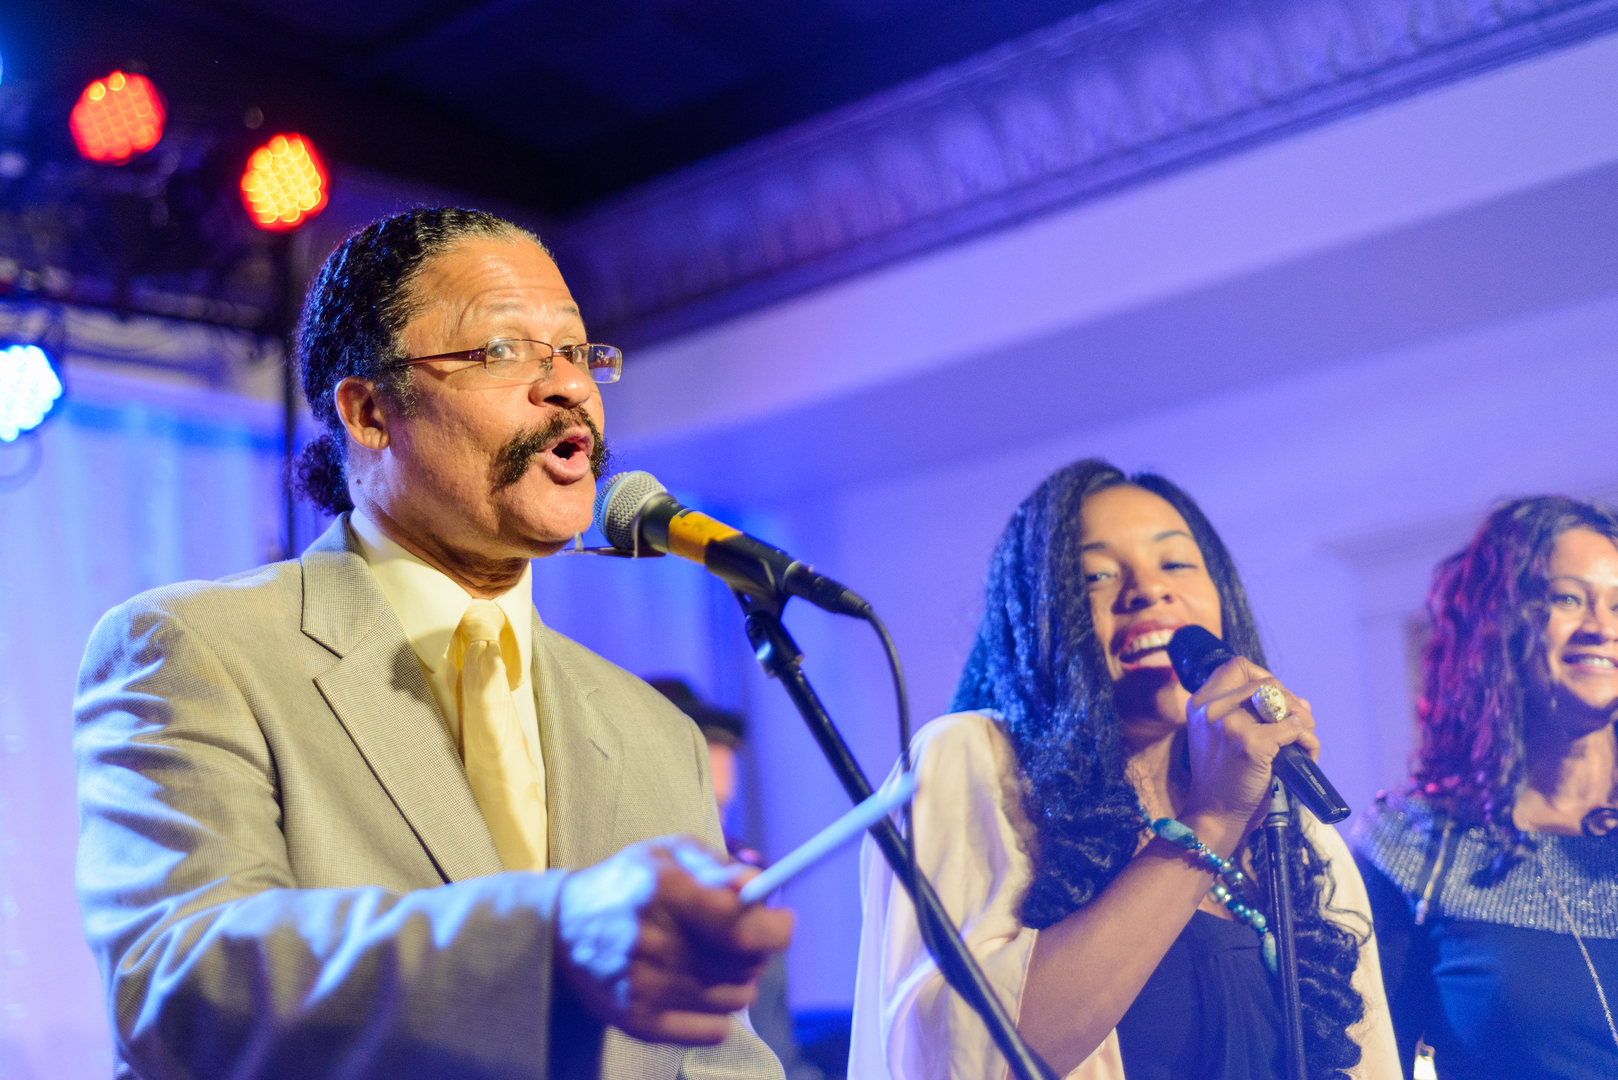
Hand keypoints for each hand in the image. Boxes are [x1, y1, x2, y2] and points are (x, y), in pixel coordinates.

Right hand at [554, 836, 793, 1044]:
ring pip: (735, 998)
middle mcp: (651, 941)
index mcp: (661, 889)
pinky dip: (720, 1013)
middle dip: (758, 949)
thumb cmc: (629, 883)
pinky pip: (714, 1030)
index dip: (776, 927)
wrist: (563, 928)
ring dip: (740, 979)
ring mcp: (644, 987)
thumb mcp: (668, 852)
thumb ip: (717, 865)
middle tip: (742, 936)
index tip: (782, 920)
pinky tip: (701, 988)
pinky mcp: (639, 1021)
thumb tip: (757, 884)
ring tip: (717, 959)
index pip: (740, 925)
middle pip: (744, 963)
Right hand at [1180, 657, 1318, 854]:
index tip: (1276, 700)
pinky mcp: (1252, 743)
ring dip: (1304, 719)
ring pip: (1283, 701)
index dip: (1264, 677)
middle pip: (1266, 682)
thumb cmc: (1224, 778)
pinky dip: (1309, 741)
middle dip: (1291, 701)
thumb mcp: (1223, 736)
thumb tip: (1301, 701)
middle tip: (1298, 725)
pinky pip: (1295, 728)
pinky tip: (1307, 756)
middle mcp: (1211, 708)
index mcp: (1201, 703)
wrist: (1215, 814)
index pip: (1237, 666)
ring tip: (1305, 741)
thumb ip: (1252, 714)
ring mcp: (1230, 724)